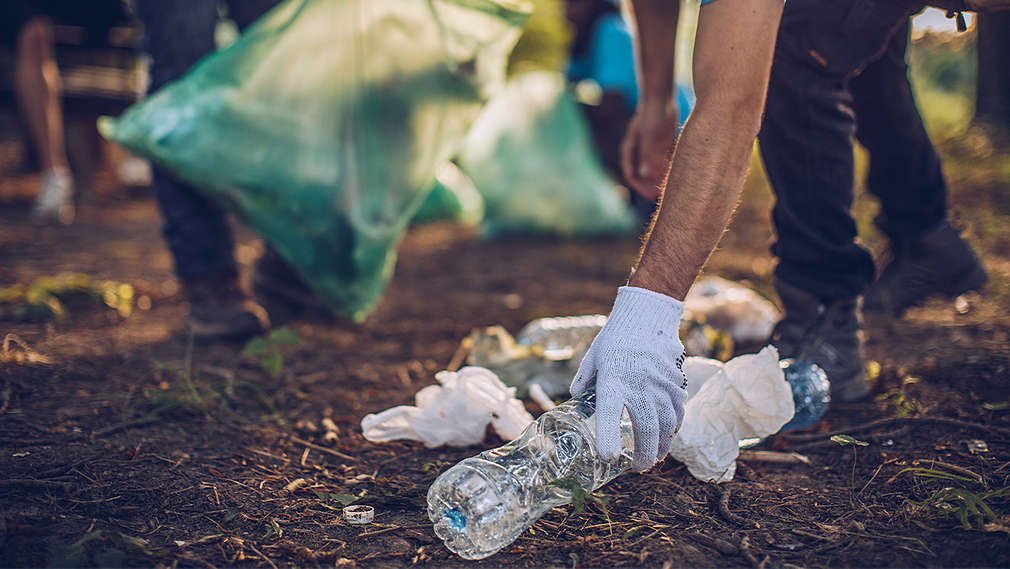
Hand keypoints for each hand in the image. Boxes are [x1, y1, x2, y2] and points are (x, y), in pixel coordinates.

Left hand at [570, 286, 687, 471]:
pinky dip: (674, 428)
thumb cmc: (616, 338)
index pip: (608, 413)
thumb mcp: (594, 356)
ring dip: (661, 445)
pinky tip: (669, 436)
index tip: (609, 457)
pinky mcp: (675, 382)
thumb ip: (584, 379)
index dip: (608, 437)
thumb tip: (575, 398)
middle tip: (640, 468)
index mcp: (612, 380)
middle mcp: (639, 385)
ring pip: (666, 424)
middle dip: (645, 454)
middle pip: (646, 428)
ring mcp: (660, 384)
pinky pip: (678, 411)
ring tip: (654, 457)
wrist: (648, 315)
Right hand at [620, 99, 679, 201]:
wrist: (660, 95)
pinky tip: (682, 171)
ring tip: (675, 186)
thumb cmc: (654, 114)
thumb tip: (649, 176)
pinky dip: (669, 167)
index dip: (642, 188)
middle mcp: (637, 151)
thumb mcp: (652, 135)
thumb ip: (650, 155)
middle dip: (652, 186)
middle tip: (666, 196)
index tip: (653, 196)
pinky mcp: (660, 142)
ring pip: (653, 168)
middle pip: (643, 175)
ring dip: (661, 178)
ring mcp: (648, 146)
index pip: (632, 176)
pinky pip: (663, 160)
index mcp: (629, 150)